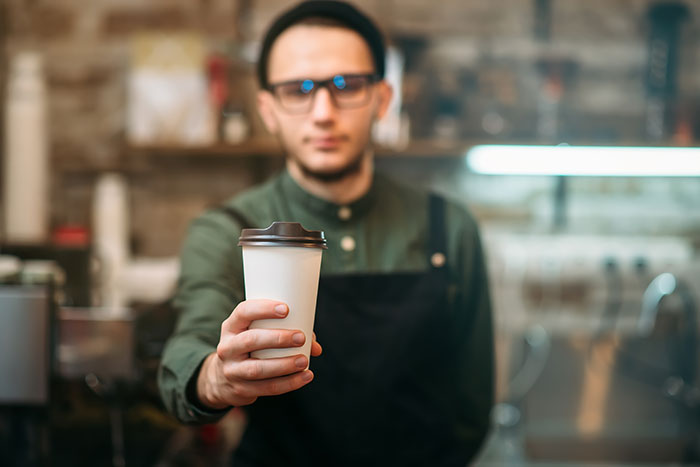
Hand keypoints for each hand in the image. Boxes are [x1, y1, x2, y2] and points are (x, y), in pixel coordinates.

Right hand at [196, 299, 321, 408]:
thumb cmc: (249, 348)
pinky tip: (305, 377)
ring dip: (284, 364)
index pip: (243, 312)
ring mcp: (232, 370)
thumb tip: (315, 346)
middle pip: (250, 340)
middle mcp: (227, 347)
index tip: (286, 309)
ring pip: (258, 368)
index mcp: (231, 327)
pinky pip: (267, 388)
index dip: (263, 309)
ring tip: (304, 360)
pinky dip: (289, 383)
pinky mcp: (241, 390)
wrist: (222, 380)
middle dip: (278, 338)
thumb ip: (284, 332)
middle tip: (301, 337)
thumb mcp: (255, 334)